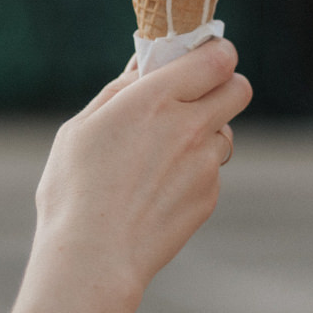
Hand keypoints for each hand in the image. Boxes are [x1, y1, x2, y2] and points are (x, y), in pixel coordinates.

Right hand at [27, 39, 251, 312]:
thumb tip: (143, 65)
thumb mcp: (80, 129)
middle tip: (196, 96)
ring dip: (206, 133)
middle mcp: (189, 126)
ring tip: (165, 153)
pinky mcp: (209, 196)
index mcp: (155, 98)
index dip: (216, 52)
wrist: (94, 259)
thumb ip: (119, 91)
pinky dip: (194, 172)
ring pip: (225, 132)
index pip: (217, 57)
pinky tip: (157, 190)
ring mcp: (204, 164)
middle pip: (238, 89)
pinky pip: (211, 171)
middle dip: (223, 86)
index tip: (203, 56)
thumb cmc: (74, 192)